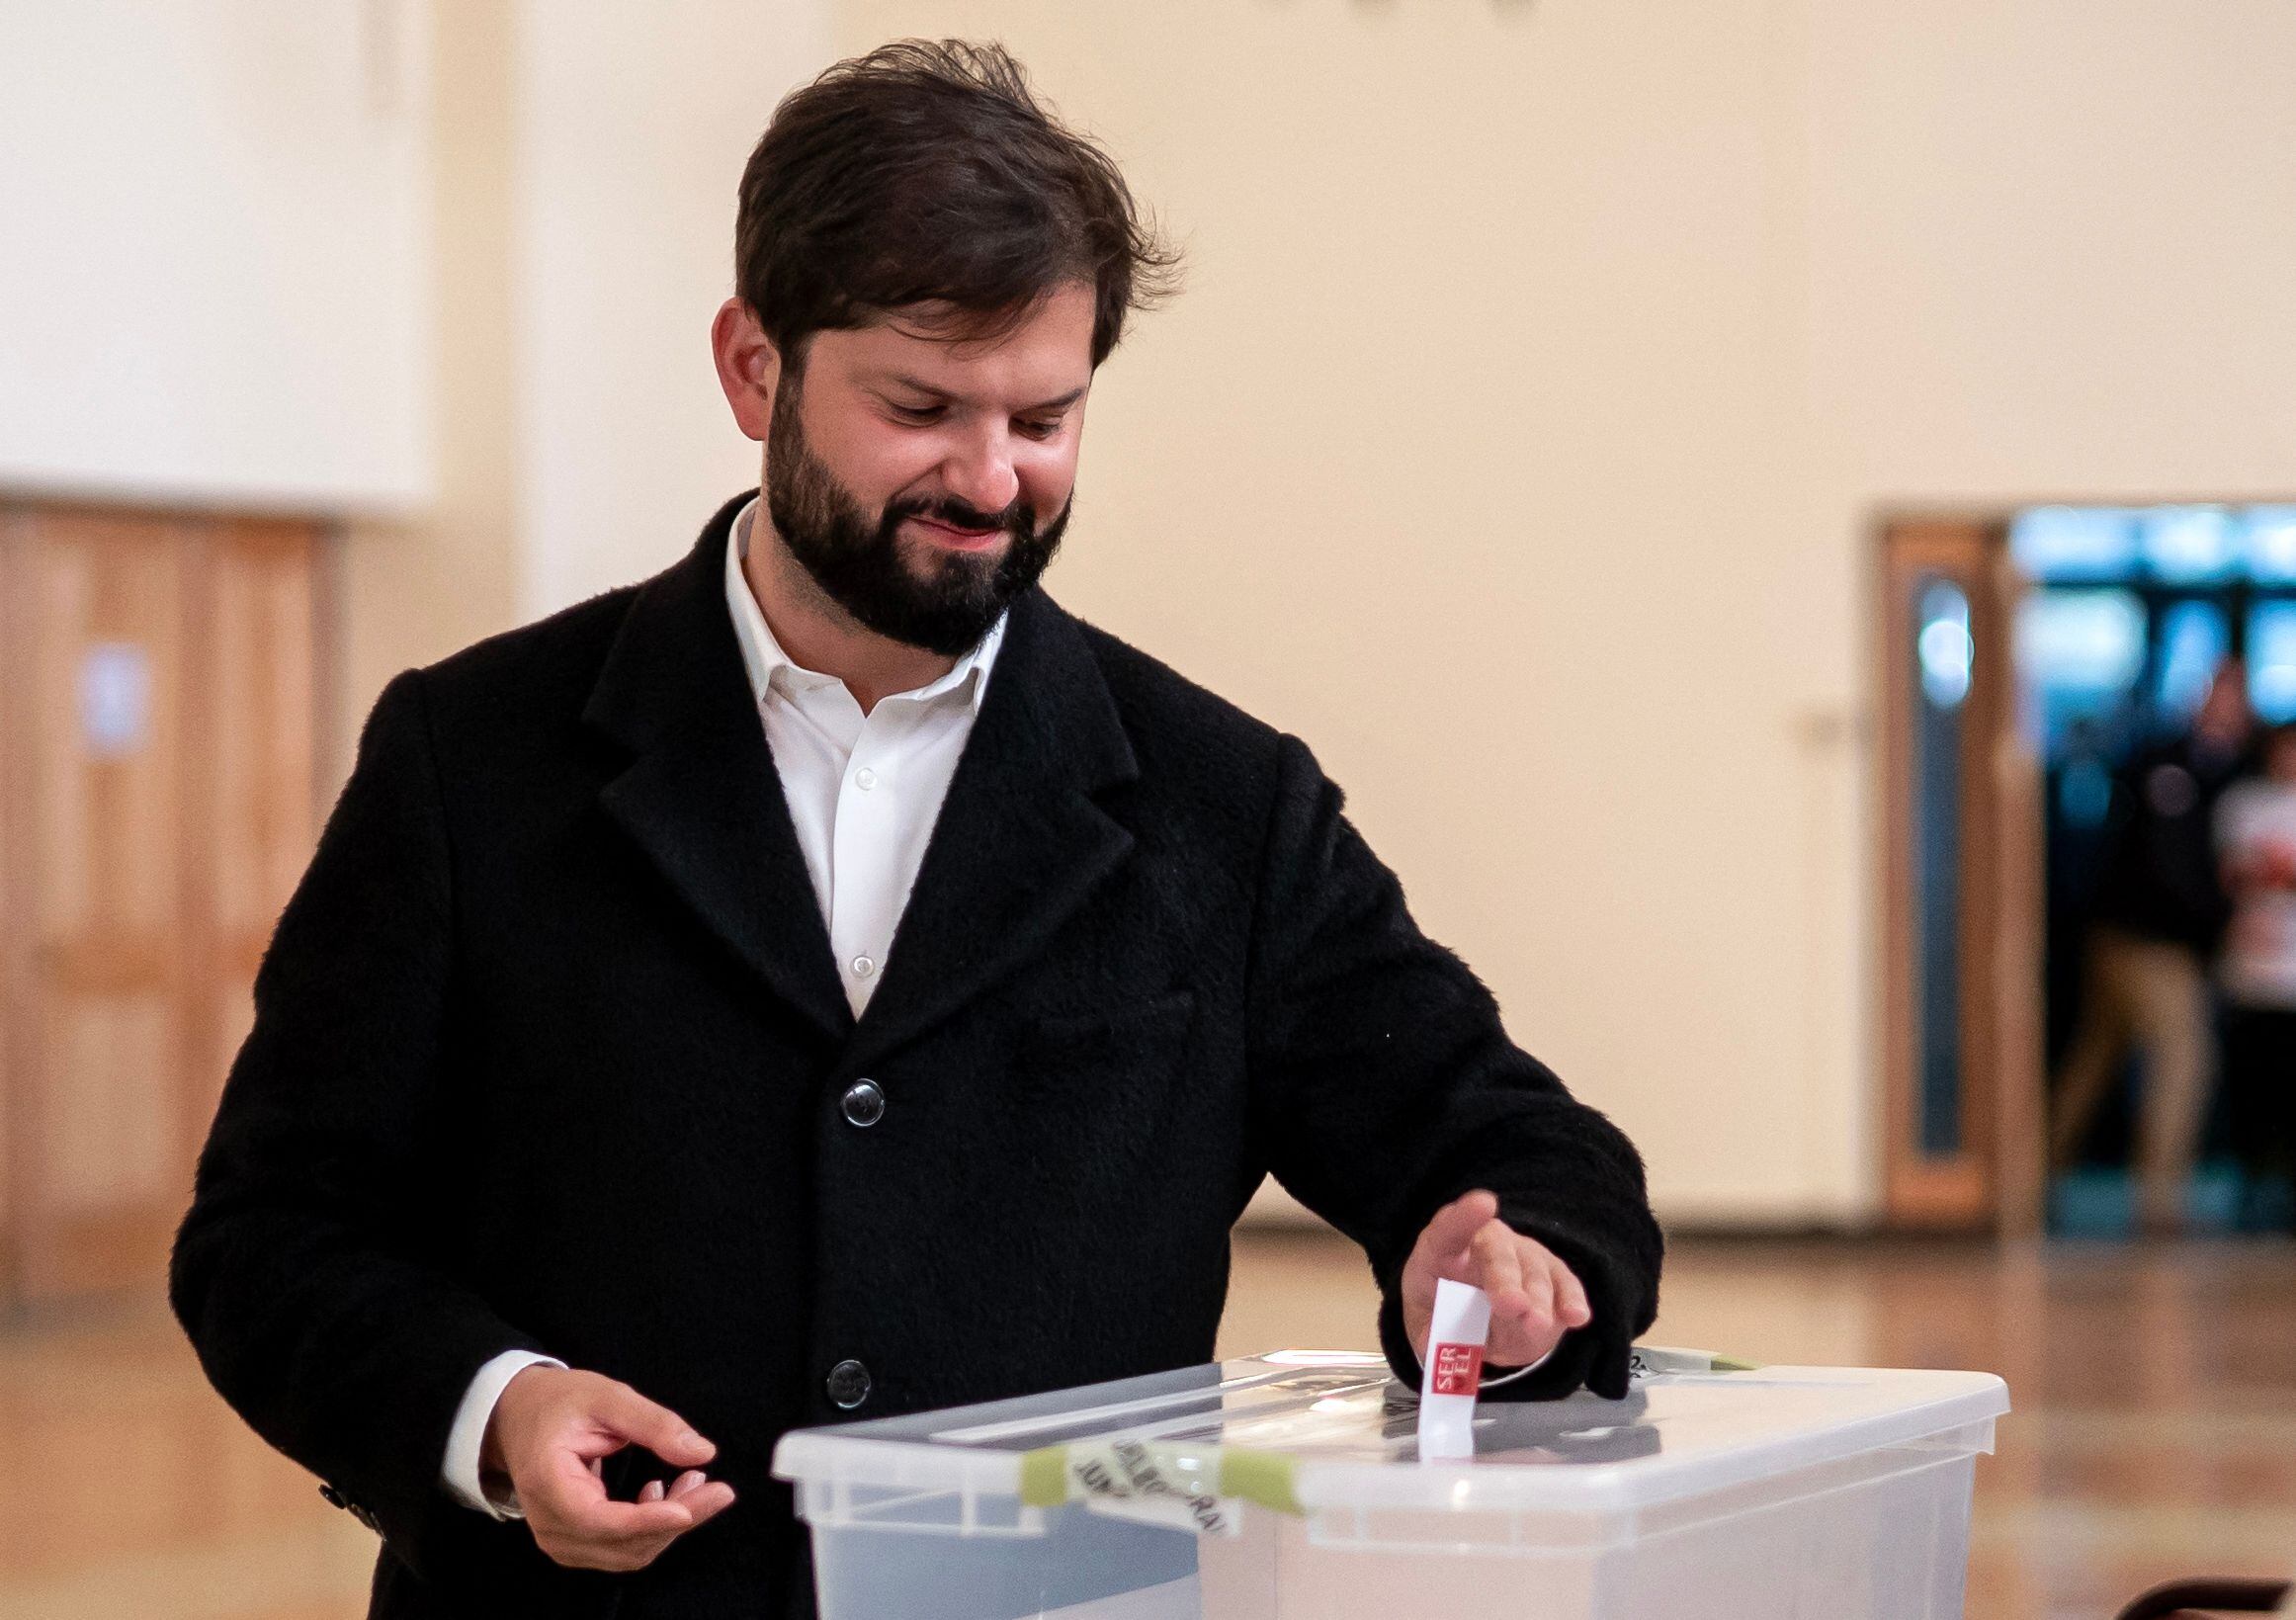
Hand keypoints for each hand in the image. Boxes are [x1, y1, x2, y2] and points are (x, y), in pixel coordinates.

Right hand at [481, 1366, 735, 1570]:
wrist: (519, 1418)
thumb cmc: (560, 1402)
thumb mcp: (607, 1397)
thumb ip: (654, 1423)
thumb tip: (702, 1453)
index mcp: (547, 1482)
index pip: (598, 1520)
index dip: (646, 1520)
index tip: (689, 1507)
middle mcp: (549, 1523)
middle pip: (622, 1542)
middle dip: (676, 1519)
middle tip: (719, 1489)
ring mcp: (560, 1539)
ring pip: (627, 1552)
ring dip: (669, 1525)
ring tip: (695, 1482)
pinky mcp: (575, 1542)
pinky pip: (621, 1549)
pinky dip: (653, 1528)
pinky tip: (665, 1493)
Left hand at [1400, 1190, 1591, 1371]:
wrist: (1469, 1321)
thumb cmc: (1441, 1310)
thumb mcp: (1422, 1323)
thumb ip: (1429, 1331)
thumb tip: (1435, 1342)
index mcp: (1444, 1249)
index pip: (1449, 1229)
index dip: (1465, 1216)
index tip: (1484, 1204)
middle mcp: (1487, 1243)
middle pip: (1498, 1252)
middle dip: (1506, 1278)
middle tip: (1511, 1304)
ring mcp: (1523, 1256)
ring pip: (1534, 1271)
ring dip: (1538, 1299)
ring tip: (1536, 1324)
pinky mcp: (1553, 1277)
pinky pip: (1564, 1285)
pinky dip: (1570, 1300)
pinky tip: (1575, 1315)